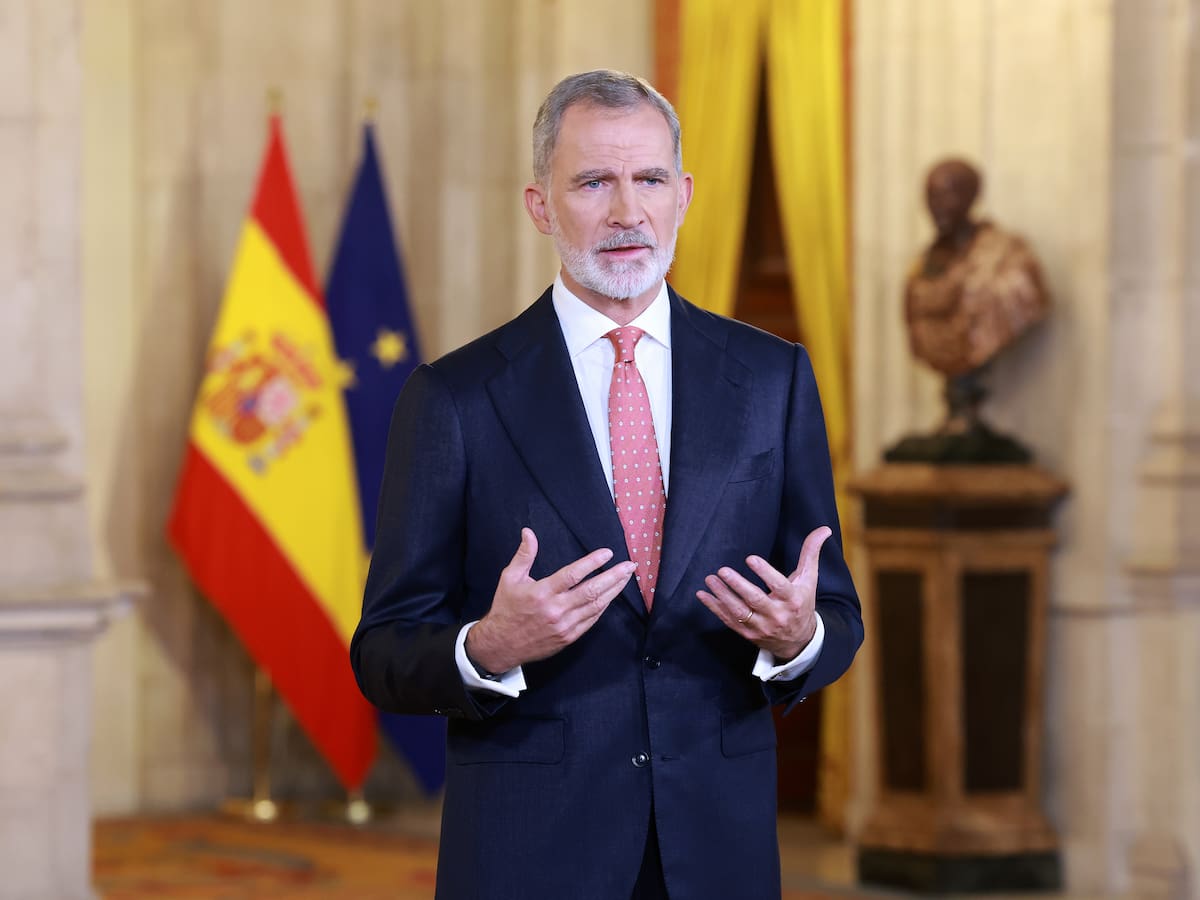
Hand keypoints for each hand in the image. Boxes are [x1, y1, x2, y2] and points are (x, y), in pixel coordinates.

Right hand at [466, 528, 635, 672]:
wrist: (501, 645)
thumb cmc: (506, 609)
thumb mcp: (510, 578)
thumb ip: (524, 555)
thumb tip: (529, 532)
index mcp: (542, 593)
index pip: (572, 575)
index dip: (592, 562)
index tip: (607, 553)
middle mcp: (556, 609)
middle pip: (591, 591)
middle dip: (614, 577)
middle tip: (629, 566)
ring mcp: (564, 626)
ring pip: (596, 606)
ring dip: (614, 591)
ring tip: (626, 578)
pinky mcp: (569, 637)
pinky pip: (591, 620)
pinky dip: (603, 607)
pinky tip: (611, 597)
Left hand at [696, 526, 831, 660]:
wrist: (799, 641)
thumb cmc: (802, 603)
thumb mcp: (809, 579)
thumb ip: (811, 553)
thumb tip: (823, 529)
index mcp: (793, 599)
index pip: (779, 586)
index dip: (765, 573)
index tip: (750, 558)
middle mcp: (777, 615)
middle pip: (755, 600)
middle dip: (738, 585)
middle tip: (722, 570)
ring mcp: (761, 626)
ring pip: (739, 612)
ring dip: (722, 596)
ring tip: (710, 579)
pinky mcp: (748, 633)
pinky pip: (729, 621)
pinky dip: (714, 608)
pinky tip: (703, 595)